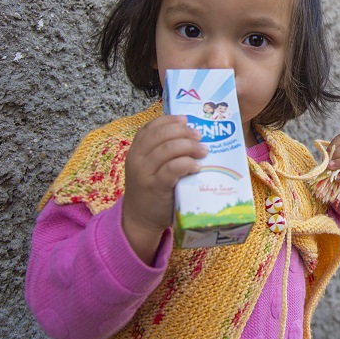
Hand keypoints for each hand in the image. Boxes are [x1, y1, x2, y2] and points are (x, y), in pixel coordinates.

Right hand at [122, 115, 207, 261]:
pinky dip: (187, 164)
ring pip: (167, 149)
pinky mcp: (155, 187)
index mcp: (136, 149)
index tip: (186, 119)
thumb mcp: (150, 166)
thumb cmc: (152, 188)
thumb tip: (193, 134)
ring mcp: (144, 173)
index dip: (170, 120)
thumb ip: (163, 151)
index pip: (151, 127)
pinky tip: (197, 166)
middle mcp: (137, 159)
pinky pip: (172, 169)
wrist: (140, 219)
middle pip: (161, 135)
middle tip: (200, 136)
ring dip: (189, 146)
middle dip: (183, 132)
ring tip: (203, 150)